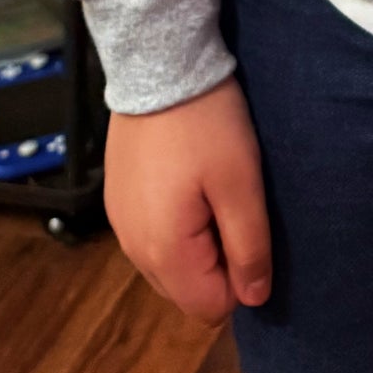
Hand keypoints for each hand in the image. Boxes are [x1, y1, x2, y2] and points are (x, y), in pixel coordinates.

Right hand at [104, 77, 272, 322]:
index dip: (239, 278)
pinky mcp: (118, 200)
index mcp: (163, 252)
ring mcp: (120, 224)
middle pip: (186, 290)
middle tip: (231, 205)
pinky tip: (186, 179)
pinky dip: (174, 222)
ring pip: (169, 265)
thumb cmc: (207, 124)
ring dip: (196, 243)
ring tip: (210, 189)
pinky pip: (152, 236)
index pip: (210, 307)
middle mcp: (133, 249)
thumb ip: (250, 247)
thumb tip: (254, 298)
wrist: (159, 65)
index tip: (248, 229)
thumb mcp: (241, 183)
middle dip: (217, 263)